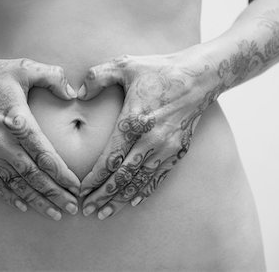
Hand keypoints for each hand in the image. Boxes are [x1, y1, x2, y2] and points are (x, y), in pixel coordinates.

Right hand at [0, 55, 79, 220]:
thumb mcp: (23, 67)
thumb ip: (52, 77)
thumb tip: (73, 93)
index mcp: (18, 122)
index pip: (45, 156)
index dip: (62, 174)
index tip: (76, 186)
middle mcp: (3, 144)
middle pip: (34, 176)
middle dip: (55, 194)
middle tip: (73, 207)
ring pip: (16, 184)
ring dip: (36, 201)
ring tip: (54, 213)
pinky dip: (10, 196)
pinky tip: (23, 206)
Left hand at [78, 52, 219, 219]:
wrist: (199, 77)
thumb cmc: (160, 70)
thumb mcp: (125, 65)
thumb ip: (97, 76)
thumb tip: (78, 93)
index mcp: (134, 121)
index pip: (109, 159)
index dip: (94, 179)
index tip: (80, 191)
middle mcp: (151, 139)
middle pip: (122, 176)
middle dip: (103, 196)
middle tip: (87, 211)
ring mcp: (167, 147)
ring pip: (139, 181)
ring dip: (121, 199)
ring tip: (105, 213)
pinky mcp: (178, 151)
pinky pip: (158, 177)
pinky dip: (144, 191)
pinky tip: (133, 201)